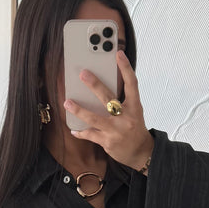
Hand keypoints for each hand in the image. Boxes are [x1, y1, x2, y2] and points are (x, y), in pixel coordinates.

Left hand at [64, 50, 153, 171]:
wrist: (141, 153)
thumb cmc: (135, 128)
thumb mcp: (134, 112)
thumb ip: (122, 100)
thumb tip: (101, 87)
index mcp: (135, 107)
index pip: (131, 84)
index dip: (125, 68)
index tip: (118, 54)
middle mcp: (126, 118)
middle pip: (108, 99)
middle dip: (95, 85)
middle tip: (83, 74)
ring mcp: (116, 131)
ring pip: (94, 118)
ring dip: (79, 110)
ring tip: (67, 102)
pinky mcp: (107, 142)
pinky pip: (90, 135)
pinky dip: (81, 132)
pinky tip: (73, 129)